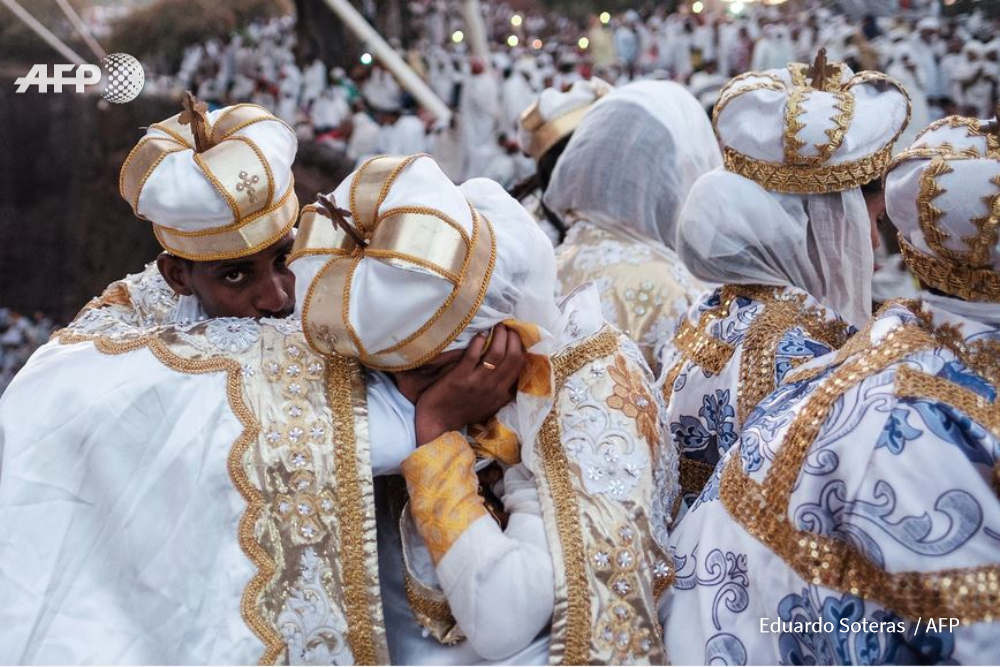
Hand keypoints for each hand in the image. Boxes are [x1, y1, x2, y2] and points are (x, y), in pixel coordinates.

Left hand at [414, 325, 525, 444]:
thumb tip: (511, 377)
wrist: (438, 422)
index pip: (519, 365)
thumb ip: (500, 392)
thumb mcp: (488, 406)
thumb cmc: (462, 412)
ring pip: (496, 353)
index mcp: (501, 393)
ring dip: (498, 336)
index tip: (515, 336)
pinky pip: (473, 355)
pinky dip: (478, 341)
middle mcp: (492, 387)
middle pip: (511, 356)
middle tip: (507, 327)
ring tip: (496, 327)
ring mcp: (477, 382)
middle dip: (512, 337)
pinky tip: (479, 335)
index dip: (520, 347)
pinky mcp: (460, 377)